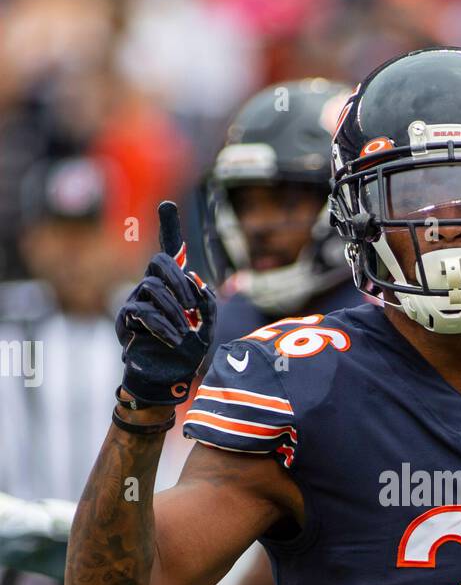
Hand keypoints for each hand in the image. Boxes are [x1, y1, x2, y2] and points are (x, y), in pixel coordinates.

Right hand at [116, 202, 215, 406]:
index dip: (169, 227)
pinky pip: (143, 310)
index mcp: (174, 287)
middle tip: (193, 304)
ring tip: (184, 331)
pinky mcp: (126, 320)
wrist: (168, 379)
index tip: (168, 205)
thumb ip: (209, 304)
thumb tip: (200, 282)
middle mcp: (153, 288)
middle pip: (160, 261)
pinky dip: (162, 324)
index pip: (171, 253)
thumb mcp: (208, 328)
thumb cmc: (187, 353)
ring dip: (174, 309)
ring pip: (153, 287)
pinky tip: (173, 338)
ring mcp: (137, 302)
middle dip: (179, 280)